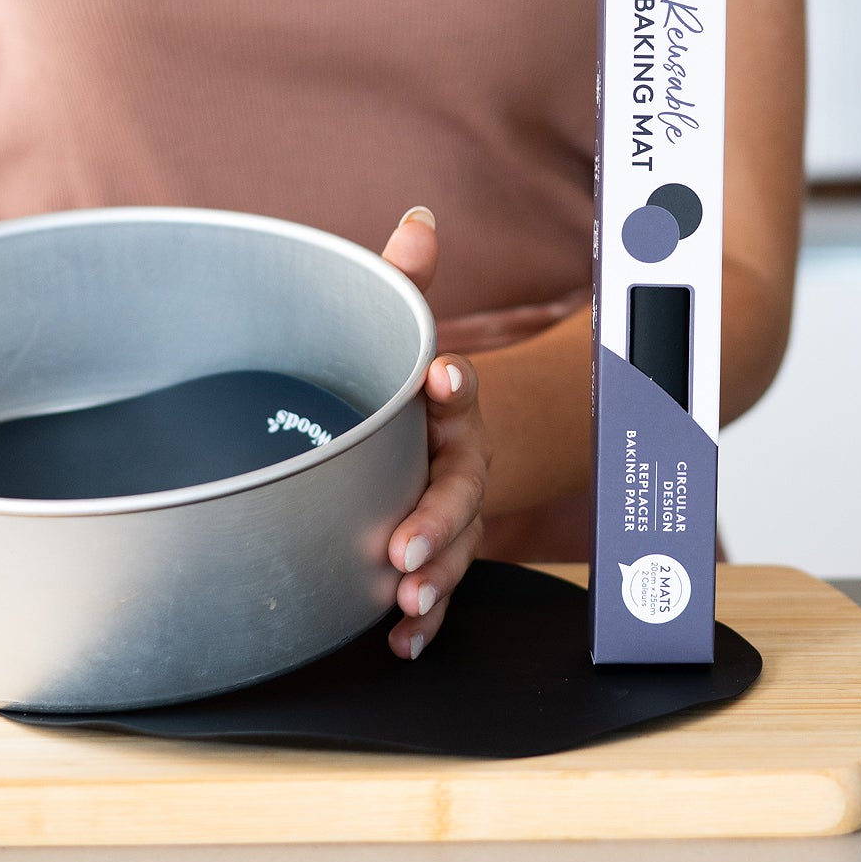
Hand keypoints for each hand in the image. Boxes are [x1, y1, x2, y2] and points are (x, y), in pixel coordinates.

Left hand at [377, 206, 491, 659]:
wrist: (446, 436)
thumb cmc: (414, 385)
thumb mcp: (404, 328)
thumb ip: (406, 280)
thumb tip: (419, 221)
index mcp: (451, 406)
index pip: (460, 391)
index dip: (455, 385)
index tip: (445, 376)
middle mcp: (459, 461)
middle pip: (458, 489)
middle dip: (436, 519)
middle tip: (403, 546)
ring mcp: (452, 512)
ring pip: (454, 547)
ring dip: (433, 578)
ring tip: (403, 601)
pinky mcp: (436, 553)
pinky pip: (438, 590)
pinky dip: (424, 620)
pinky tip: (400, 640)